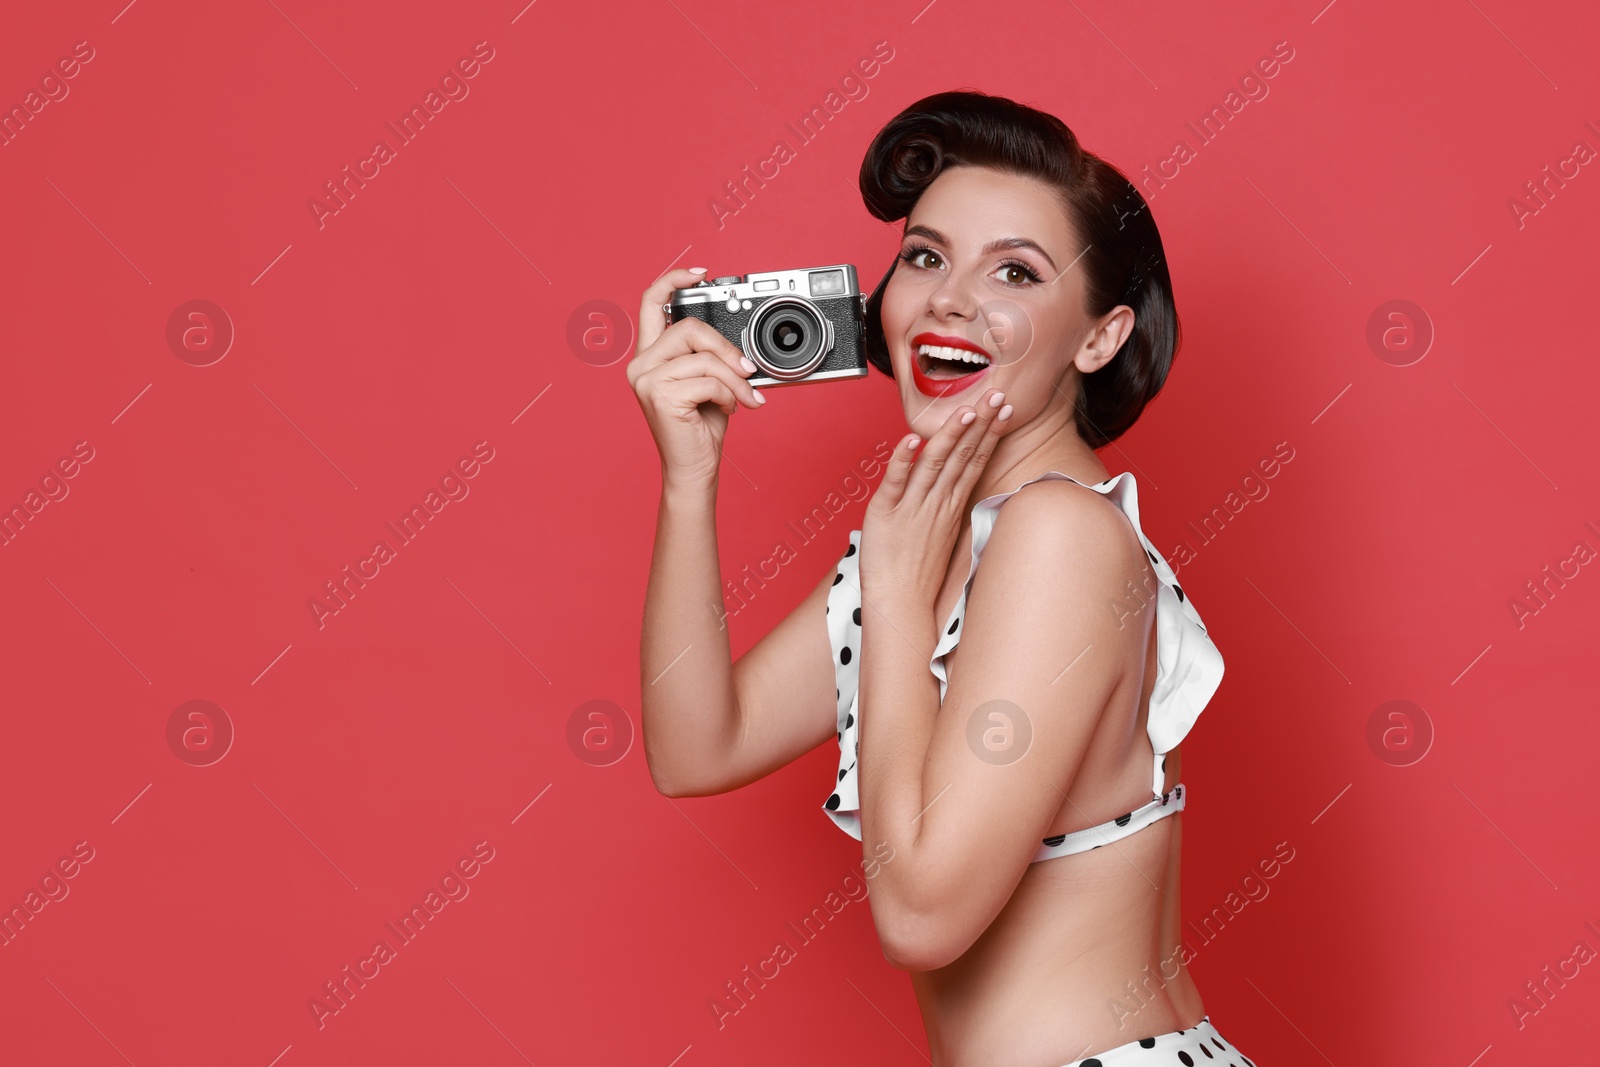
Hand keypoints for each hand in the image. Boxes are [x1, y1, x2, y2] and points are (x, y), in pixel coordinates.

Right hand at [627, 267, 766, 490]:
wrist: (694, 468)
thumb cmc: (700, 427)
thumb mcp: (709, 381)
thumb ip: (711, 355)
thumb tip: (738, 343)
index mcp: (651, 355)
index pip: (651, 303)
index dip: (674, 280)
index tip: (700, 274)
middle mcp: (641, 364)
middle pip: (689, 328)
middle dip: (726, 348)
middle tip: (748, 370)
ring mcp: (646, 380)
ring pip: (703, 357)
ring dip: (734, 378)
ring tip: (744, 397)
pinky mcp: (659, 395)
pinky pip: (708, 380)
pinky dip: (728, 394)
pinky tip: (729, 409)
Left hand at [859, 388, 1013, 611]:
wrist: (899, 604)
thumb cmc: (918, 573)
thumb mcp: (941, 533)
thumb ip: (947, 503)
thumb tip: (956, 481)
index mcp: (950, 505)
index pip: (974, 460)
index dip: (989, 432)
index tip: (1005, 409)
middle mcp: (936, 503)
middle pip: (962, 456)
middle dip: (981, 423)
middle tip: (999, 395)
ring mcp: (912, 507)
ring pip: (935, 463)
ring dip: (951, 435)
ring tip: (966, 411)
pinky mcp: (885, 513)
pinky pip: (896, 482)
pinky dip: (903, 460)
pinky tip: (913, 440)